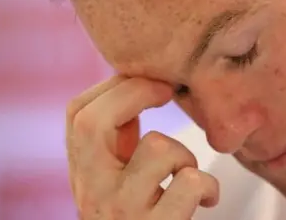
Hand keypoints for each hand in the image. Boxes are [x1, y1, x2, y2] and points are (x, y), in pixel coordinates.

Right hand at [66, 76, 219, 218]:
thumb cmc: (144, 217)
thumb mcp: (122, 178)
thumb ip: (122, 141)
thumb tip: (142, 84)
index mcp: (83, 175)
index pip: (77, 114)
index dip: (115, 85)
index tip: (151, 81)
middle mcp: (92, 194)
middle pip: (92, 122)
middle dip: (137, 92)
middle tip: (168, 91)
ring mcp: (121, 213)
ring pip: (158, 148)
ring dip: (185, 153)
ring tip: (187, 173)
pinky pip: (190, 182)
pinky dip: (208, 185)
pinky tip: (206, 198)